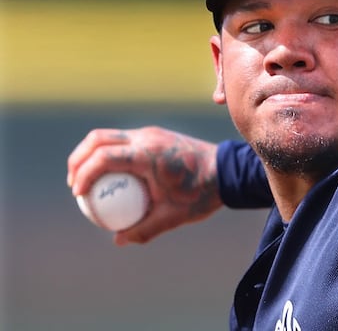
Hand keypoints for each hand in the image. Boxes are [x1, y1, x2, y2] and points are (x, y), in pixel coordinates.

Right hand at [67, 126, 222, 244]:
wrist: (227, 171)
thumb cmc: (202, 194)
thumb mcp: (174, 216)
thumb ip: (145, 229)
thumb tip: (118, 241)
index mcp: (149, 154)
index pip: (104, 157)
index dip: (84, 173)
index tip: (78, 194)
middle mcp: (147, 137)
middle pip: (98, 139)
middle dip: (78, 159)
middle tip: (74, 185)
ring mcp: (151, 132)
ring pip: (109, 136)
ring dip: (91, 154)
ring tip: (85, 181)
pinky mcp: (155, 135)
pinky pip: (124, 141)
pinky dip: (109, 154)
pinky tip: (109, 178)